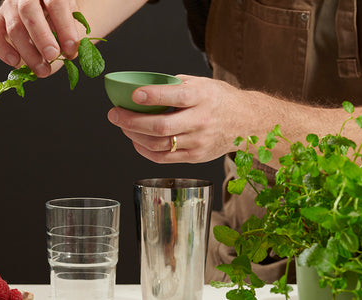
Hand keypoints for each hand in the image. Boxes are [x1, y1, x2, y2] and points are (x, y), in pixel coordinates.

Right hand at [0, 0, 80, 76]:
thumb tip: (70, 52)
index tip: (70, 47)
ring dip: (28, 52)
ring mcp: (9, 7)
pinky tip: (16, 62)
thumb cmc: (61, 20)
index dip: (64, 26)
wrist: (45, 15)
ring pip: (13, 27)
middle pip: (29, 11)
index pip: (56, 3)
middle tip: (52, 55)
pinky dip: (3, 50)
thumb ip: (71, 36)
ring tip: (43, 70)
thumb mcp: (72, 23)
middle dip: (41, 36)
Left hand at [107, 75, 256, 163]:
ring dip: (134, 136)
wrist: (247, 122)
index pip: (175, 97)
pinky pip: (164, 158)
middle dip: (131, 121)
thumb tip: (142, 90)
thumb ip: (174, 86)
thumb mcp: (201, 83)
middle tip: (114, 114)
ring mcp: (199, 142)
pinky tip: (136, 141)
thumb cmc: (218, 99)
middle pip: (161, 127)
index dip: (152, 96)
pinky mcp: (196, 157)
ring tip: (123, 126)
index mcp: (203, 97)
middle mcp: (202, 120)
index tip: (132, 94)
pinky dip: (145, 150)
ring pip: (159, 145)